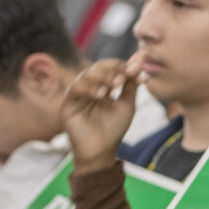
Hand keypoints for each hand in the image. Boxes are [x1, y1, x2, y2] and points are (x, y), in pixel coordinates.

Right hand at [62, 53, 144, 173]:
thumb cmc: (114, 129)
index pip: (112, 68)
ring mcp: (77, 94)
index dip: (126, 67)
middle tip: (126, 76)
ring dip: (102, 77)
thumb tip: (141, 57)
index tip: (141, 73)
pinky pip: (75, 89)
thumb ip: (132, 83)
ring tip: (116, 84)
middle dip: (114, 69)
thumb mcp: (127, 103)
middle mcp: (89, 87)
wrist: (102, 152)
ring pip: (87, 75)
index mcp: (103, 85)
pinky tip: (101, 94)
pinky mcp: (67, 104)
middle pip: (99, 68)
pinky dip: (88, 88)